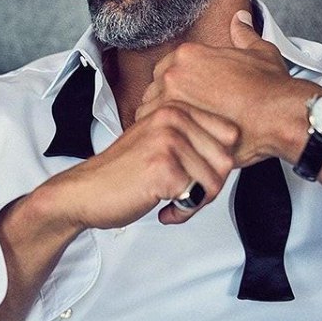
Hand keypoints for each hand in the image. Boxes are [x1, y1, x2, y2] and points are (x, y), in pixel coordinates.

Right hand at [35, 102, 238, 227]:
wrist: (86, 191)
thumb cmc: (123, 171)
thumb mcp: (160, 140)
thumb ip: (193, 136)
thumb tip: (234, 147)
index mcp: (175, 107)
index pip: (230, 134)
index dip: (217, 161)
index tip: (196, 174)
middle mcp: (173, 118)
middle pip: (226, 159)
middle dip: (209, 185)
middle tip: (185, 193)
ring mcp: (168, 141)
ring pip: (214, 181)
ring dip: (196, 201)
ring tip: (172, 201)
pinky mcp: (163, 168)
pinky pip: (197, 197)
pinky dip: (183, 212)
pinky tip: (164, 209)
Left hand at [137, 10, 295, 165]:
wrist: (279, 115)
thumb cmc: (270, 90)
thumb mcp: (258, 52)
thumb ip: (243, 35)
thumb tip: (240, 20)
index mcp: (188, 55)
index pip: (164, 70)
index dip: (174, 86)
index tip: (185, 96)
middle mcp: (175, 74)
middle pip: (154, 90)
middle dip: (166, 104)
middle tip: (184, 116)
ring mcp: (172, 99)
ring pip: (150, 112)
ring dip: (163, 122)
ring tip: (180, 132)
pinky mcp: (175, 124)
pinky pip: (156, 131)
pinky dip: (165, 137)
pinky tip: (179, 141)